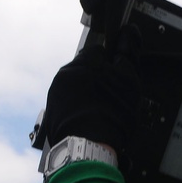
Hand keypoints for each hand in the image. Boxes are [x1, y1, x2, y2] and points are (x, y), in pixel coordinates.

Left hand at [40, 24, 141, 153]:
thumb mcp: (128, 82)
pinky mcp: (52, 113)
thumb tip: (129, 32)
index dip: (111, 66)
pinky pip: (67, 106)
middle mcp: (66, 75)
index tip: (117, 79)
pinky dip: (76, 111)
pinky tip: (88, 122)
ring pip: (75, 89)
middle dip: (96, 81)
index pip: (99, 53)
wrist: (87, 150)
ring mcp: (56, 94)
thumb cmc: (110, 117)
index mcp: (83, 63)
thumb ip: (127, 56)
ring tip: (99, 115)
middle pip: (85, 71)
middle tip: (110, 100)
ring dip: (86, 97)